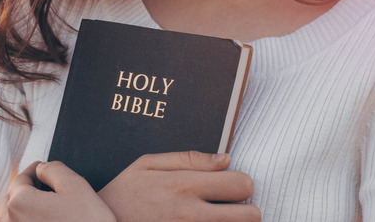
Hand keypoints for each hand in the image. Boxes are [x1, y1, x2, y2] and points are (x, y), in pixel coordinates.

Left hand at [0, 161, 116, 221]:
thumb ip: (54, 169)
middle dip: (26, 189)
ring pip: (12, 217)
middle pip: (12, 199)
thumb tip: (41, 168)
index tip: (41, 167)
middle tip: (43, 185)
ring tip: (44, 205)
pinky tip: (46, 221)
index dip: (33, 170)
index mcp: (20, 202)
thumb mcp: (75, 185)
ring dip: (24, 208)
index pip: (20, 179)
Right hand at [98, 151, 259, 221]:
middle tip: (230, 208)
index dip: (241, 183)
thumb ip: (189, 159)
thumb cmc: (123, 194)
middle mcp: (192, 215)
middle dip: (246, 210)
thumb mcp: (147, 164)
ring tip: (215, 219)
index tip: (229, 187)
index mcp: (185, 186)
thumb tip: (226, 159)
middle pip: (251, 215)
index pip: (242, 183)